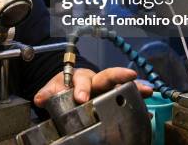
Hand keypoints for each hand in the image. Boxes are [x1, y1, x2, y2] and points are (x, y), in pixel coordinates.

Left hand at [34, 67, 152, 106]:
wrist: (70, 92)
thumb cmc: (65, 87)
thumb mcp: (54, 88)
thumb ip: (49, 92)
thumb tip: (40, 98)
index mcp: (81, 77)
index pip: (82, 79)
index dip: (81, 87)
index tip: (81, 97)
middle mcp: (96, 81)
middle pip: (107, 76)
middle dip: (118, 75)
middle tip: (130, 75)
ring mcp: (107, 90)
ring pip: (121, 86)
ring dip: (135, 87)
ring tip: (148, 89)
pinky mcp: (114, 100)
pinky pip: (127, 101)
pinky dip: (137, 106)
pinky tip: (147, 111)